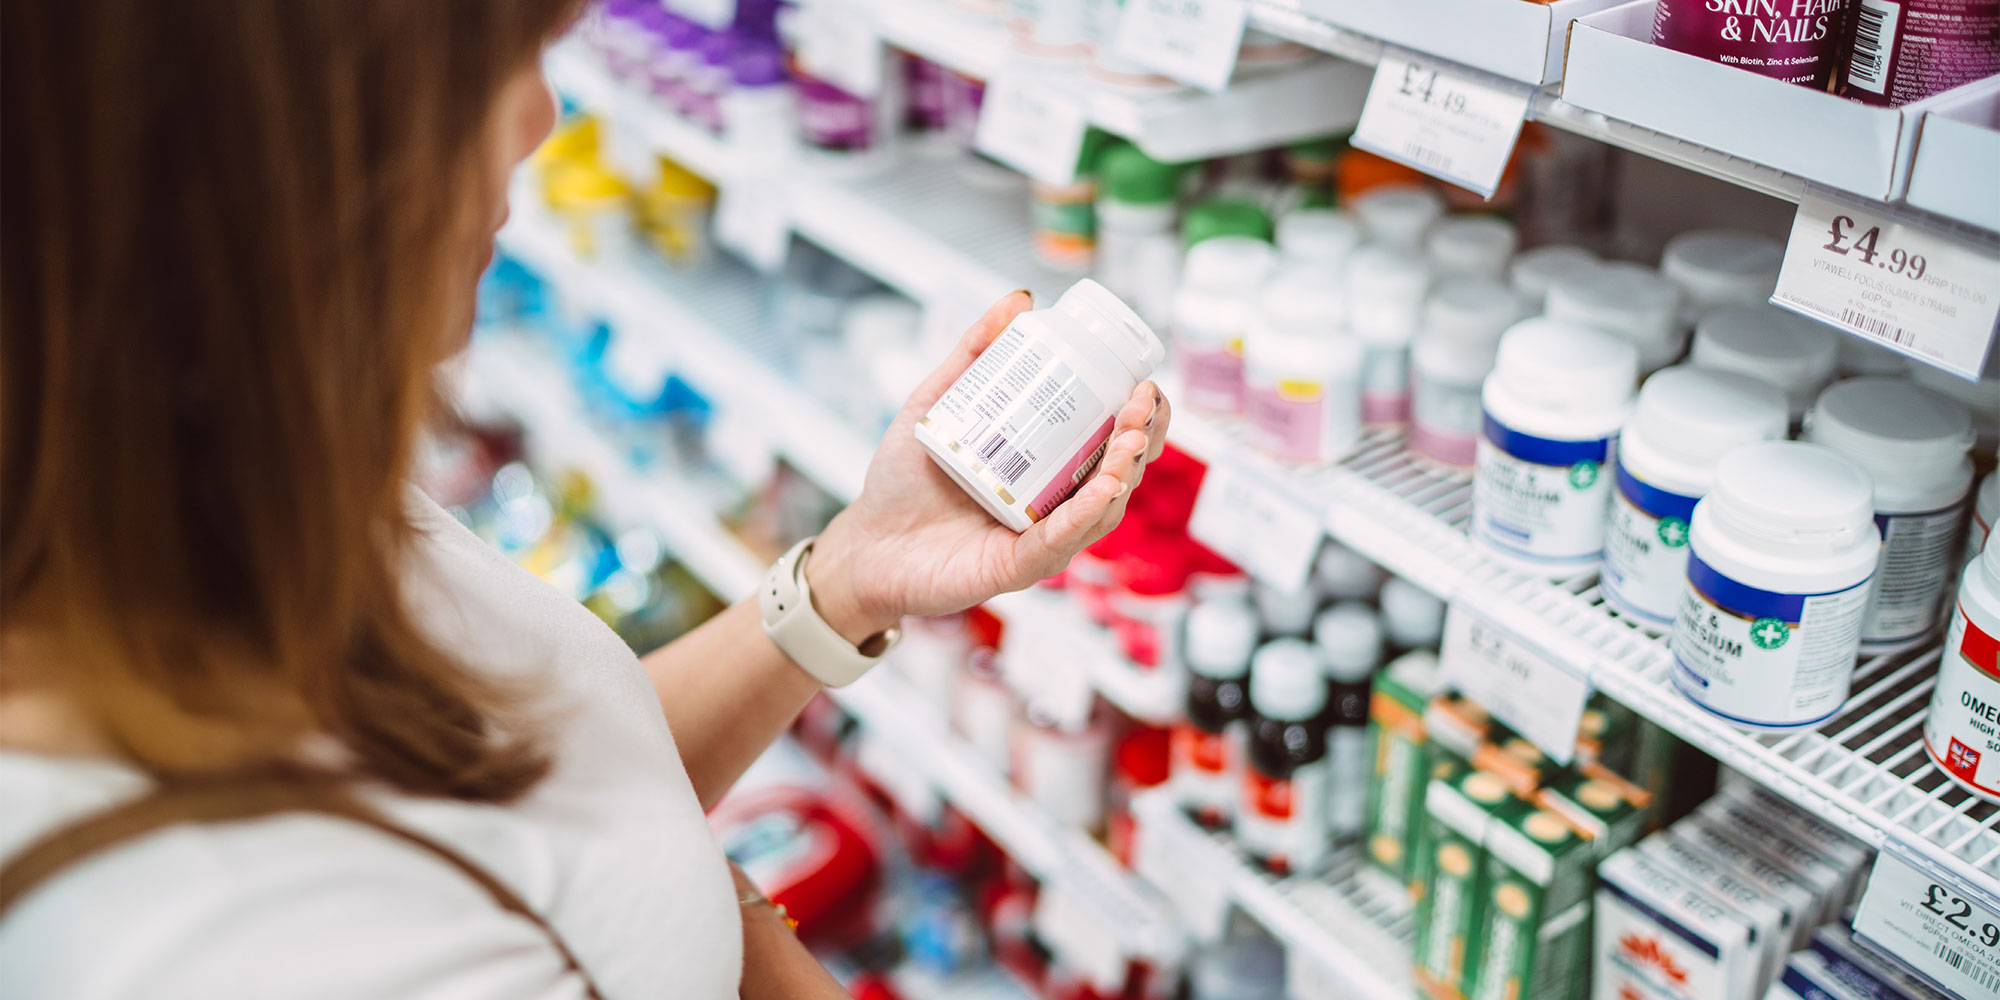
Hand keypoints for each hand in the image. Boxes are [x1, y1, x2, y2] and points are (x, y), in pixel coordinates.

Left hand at [806, 290, 1170, 641]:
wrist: (865, 543)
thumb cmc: (902, 482)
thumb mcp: (937, 403)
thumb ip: (973, 354)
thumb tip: (1019, 301)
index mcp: (1050, 470)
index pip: (1114, 442)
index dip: (1142, 416)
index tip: (1144, 383)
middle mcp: (1056, 506)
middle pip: (1122, 473)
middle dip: (1143, 436)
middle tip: (1142, 401)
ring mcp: (1042, 539)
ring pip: (1103, 508)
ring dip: (1125, 471)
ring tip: (1130, 436)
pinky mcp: (1018, 568)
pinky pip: (1061, 541)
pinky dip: (1086, 515)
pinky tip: (1104, 488)